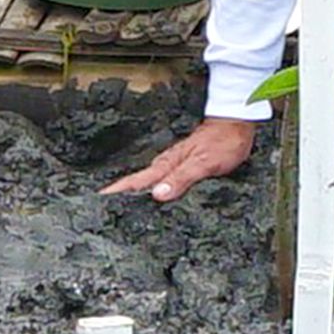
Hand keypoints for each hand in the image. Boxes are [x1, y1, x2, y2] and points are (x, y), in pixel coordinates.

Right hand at [101, 114, 260, 199]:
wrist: (237, 123)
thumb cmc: (223, 141)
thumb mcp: (204, 163)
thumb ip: (181, 179)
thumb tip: (157, 195)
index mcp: (166, 166)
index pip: (135, 182)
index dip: (116, 192)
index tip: (97, 201)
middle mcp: (166, 166)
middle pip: (136, 184)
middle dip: (117, 196)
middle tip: (99, 211)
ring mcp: (173, 165)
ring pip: (147, 183)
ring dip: (131, 194)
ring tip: (117, 207)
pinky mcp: (182, 166)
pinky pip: (160, 181)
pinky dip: (149, 190)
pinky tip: (149, 197)